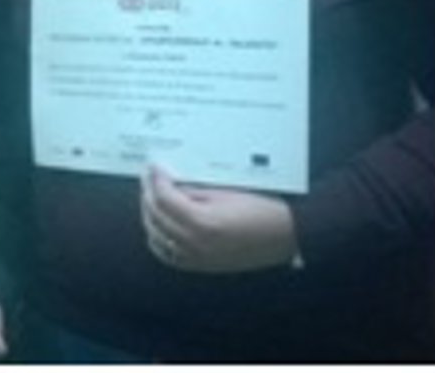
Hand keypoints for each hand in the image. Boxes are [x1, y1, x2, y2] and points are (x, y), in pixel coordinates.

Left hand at [141, 164, 298, 273]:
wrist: (285, 236)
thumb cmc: (261, 212)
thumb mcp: (224, 194)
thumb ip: (192, 191)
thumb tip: (169, 184)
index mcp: (202, 223)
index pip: (164, 198)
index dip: (156, 179)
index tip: (154, 168)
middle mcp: (195, 243)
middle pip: (155, 216)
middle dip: (148, 194)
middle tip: (149, 179)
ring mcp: (196, 258)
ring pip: (156, 235)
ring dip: (149, 215)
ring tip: (151, 198)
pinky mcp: (200, 266)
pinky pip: (167, 255)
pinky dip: (157, 239)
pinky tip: (157, 226)